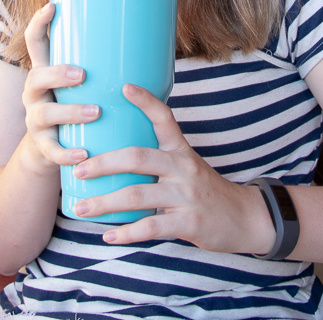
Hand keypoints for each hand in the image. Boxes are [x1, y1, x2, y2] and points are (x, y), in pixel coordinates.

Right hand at [22, 3, 99, 169]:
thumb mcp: (84, 84)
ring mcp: (36, 121)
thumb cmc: (81, 106)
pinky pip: (51, 150)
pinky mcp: (43, 147)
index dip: (38, 23)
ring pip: (44, 114)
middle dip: (57, 73)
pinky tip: (83, 154)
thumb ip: (106, 67)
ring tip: (95, 112)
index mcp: (45, 72)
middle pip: (35, 77)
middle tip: (82, 74)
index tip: (52, 6)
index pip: (35, 43)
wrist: (53, 149)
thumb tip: (155, 40)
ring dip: (70, 112)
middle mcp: (35, 94)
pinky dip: (66, 153)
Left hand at [71, 84, 274, 253]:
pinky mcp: (190, 223)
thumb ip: (158, 158)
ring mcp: (187, 195)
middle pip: (138, 157)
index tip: (124, 87)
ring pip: (138, 195)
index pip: (164, 118)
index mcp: (181, 150)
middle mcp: (183, 167)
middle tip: (77, 169)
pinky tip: (108, 236)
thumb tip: (114, 154)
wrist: (245, 218)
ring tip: (81, 208)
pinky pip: (152, 227)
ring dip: (105, 202)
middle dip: (104, 163)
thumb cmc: (205, 189)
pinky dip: (127, 233)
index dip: (146, 101)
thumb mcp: (187, 164)